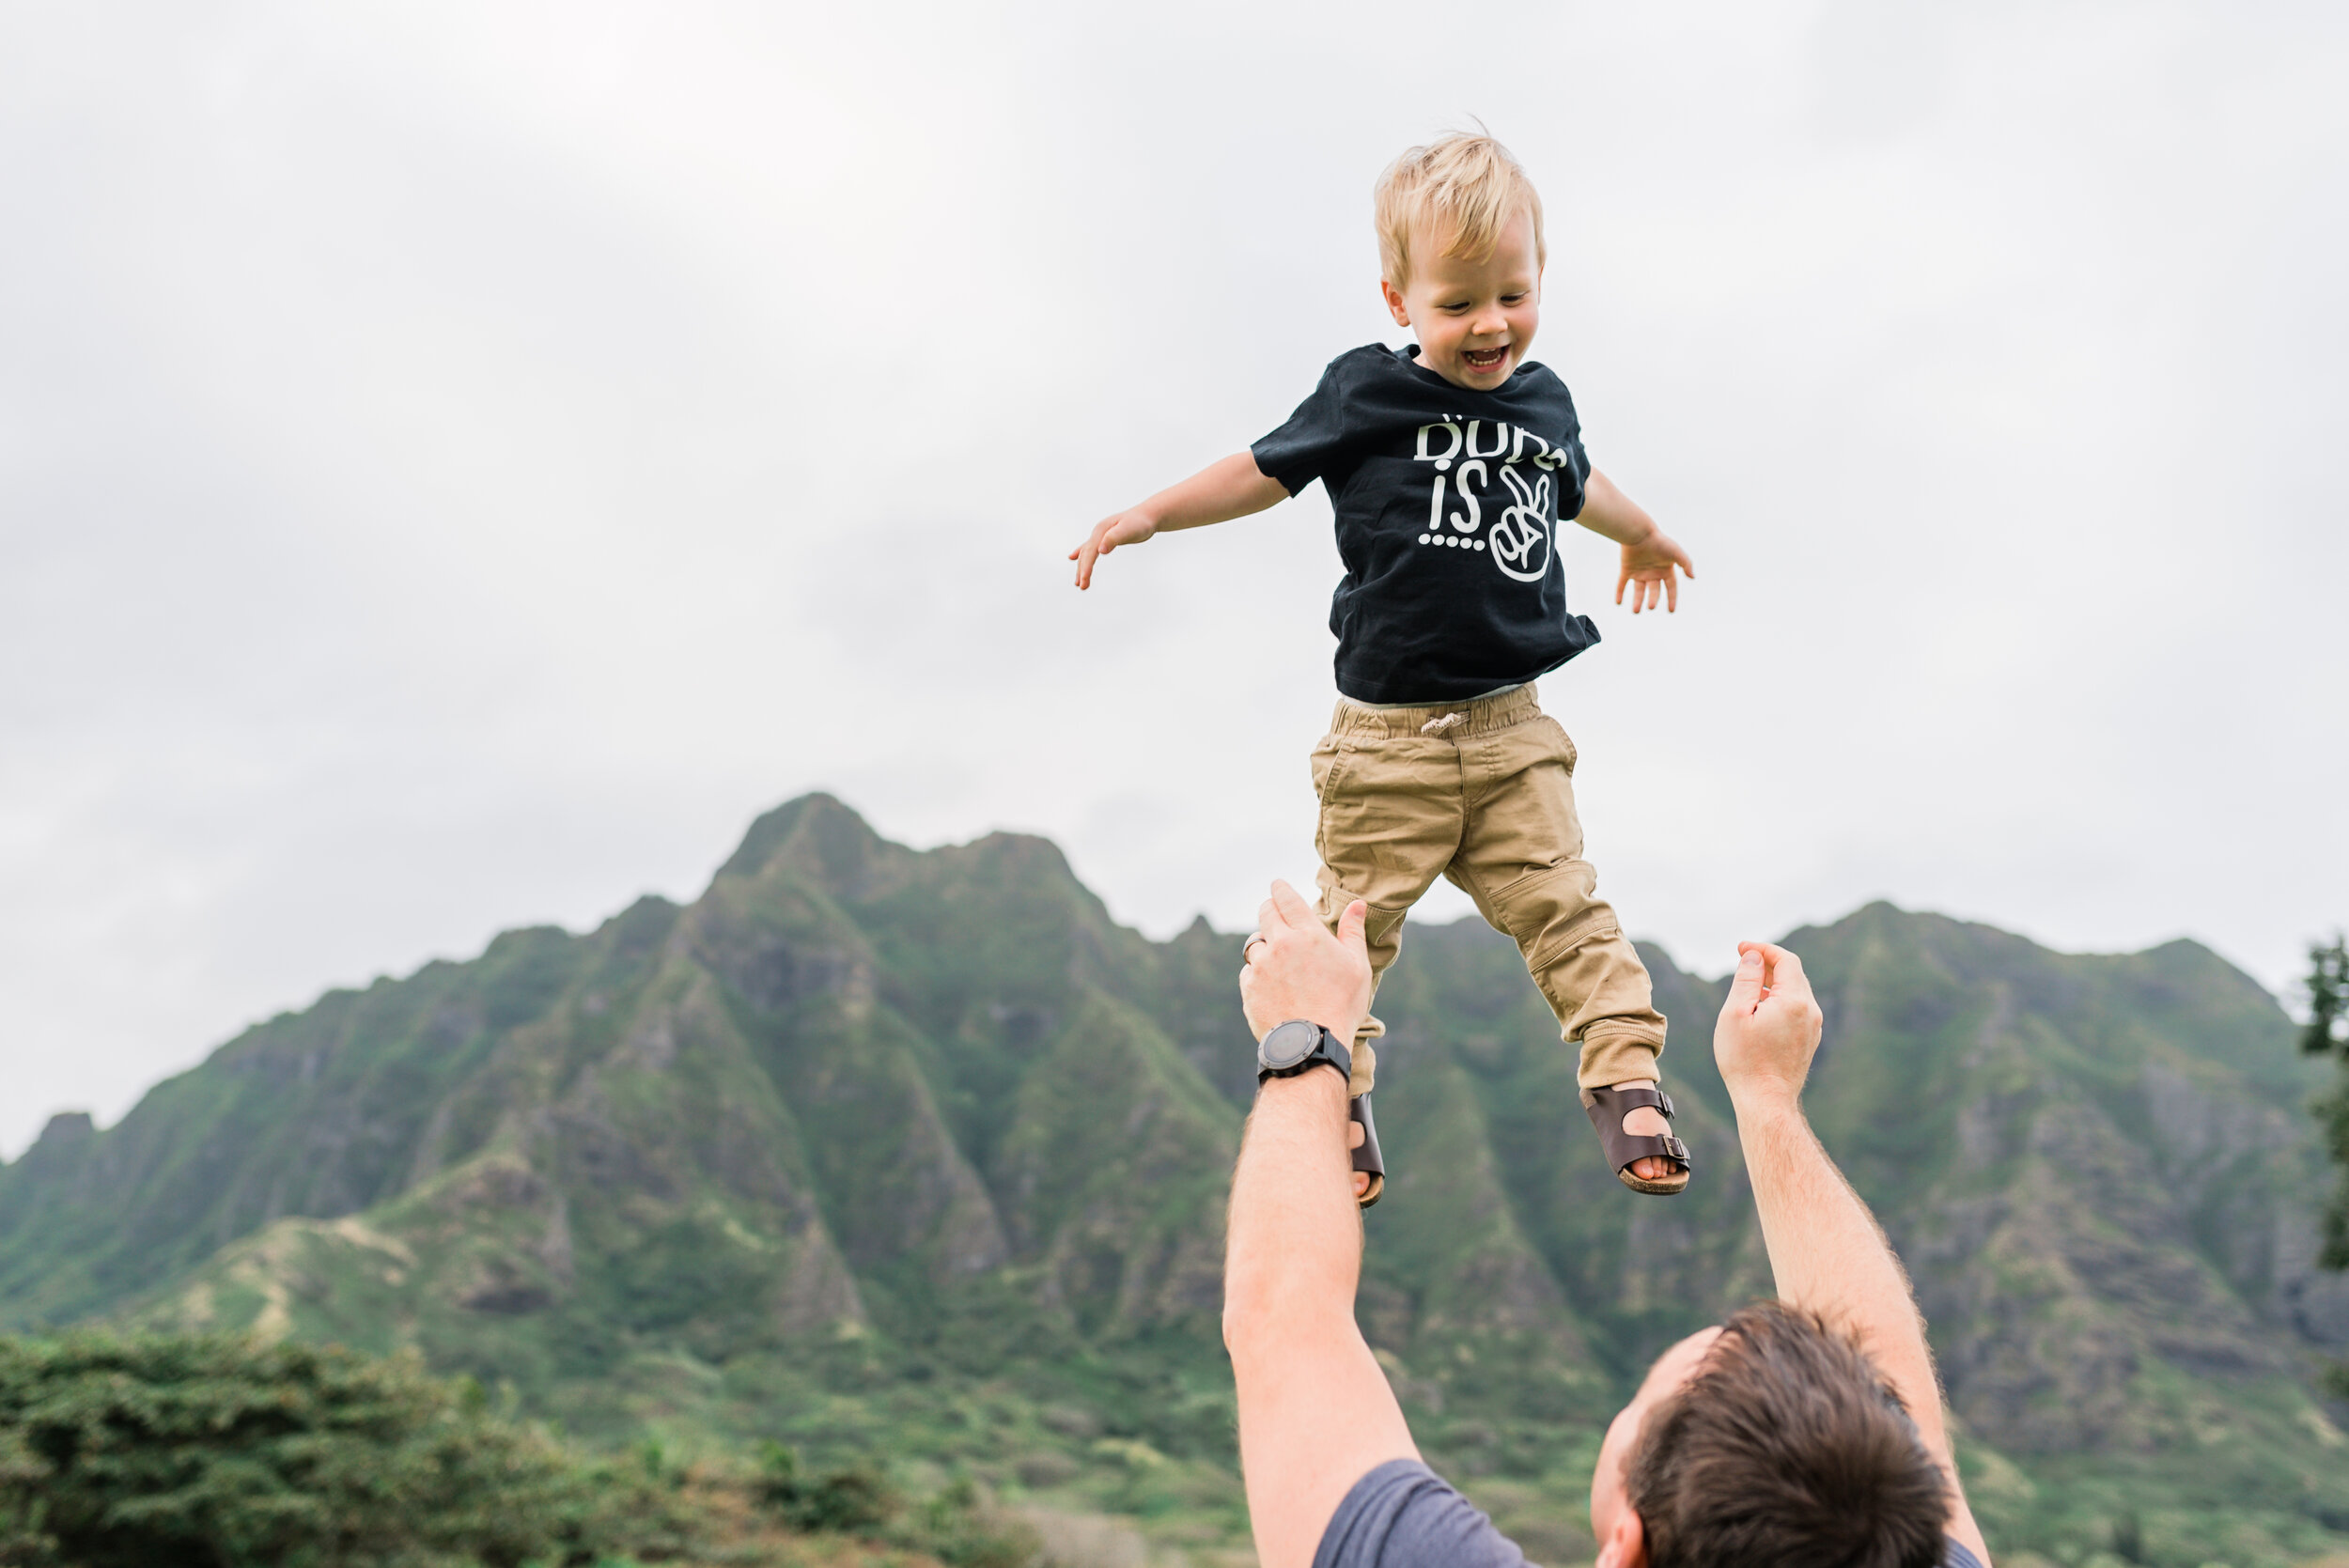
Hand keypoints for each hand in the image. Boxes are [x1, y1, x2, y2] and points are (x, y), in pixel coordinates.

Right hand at [1069, 507, 1157, 588]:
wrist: (1148, 515)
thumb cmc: (1140, 522)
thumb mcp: (1128, 530)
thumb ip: (1114, 539)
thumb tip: (1100, 551)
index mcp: (1101, 531)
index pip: (1090, 552)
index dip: (1086, 567)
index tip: (1084, 581)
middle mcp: (1098, 532)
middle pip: (1086, 554)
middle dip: (1082, 571)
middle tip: (1082, 587)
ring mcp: (1101, 535)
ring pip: (1086, 553)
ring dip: (1081, 567)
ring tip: (1078, 583)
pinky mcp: (1106, 539)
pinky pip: (1090, 549)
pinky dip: (1081, 555)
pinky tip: (1072, 557)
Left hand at [1239, 881, 1370, 1045]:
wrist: (1311, 1042)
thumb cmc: (1341, 1004)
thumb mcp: (1357, 966)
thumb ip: (1353, 931)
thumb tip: (1357, 903)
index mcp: (1308, 934)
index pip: (1287, 898)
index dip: (1280, 888)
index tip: (1277, 885)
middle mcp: (1280, 944)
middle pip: (1265, 913)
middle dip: (1270, 908)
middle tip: (1274, 911)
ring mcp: (1261, 966)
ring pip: (1254, 943)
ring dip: (1264, 944)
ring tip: (1276, 956)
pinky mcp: (1248, 987)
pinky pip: (1248, 970)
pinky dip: (1257, 972)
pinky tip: (1270, 983)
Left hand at [1615, 530, 1693, 613]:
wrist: (1639, 532)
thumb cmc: (1659, 541)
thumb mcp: (1676, 552)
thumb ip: (1686, 563)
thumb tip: (1692, 577)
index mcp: (1665, 569)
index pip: (1670, 588)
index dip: (1672, 599)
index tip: (1671, 611)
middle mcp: (1653, 572)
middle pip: (1654, 591)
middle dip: (1652, 600)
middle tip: (1650, 607)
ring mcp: (1639, 571)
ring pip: (1638, 590)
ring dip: (1637, 601)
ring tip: (1636, 611)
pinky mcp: (1627, 569)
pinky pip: (1622, 583)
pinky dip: (1619, 592)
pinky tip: (1618, 603)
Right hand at [1712, 942, 1823, 1112]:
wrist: (1766, 1101)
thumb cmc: (1745, 1060)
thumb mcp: (1736, 1013)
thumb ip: (1746, 979)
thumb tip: (1754, 956)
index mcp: (1795, 1000)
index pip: (1785, 960)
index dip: (1763, 949)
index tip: (1740, 948)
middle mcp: (1811, 1011)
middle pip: (1793, 974)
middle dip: (1767, 964)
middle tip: (1742, 962)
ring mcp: (1813, 1028)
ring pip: (1795, 992)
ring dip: (1773, 983)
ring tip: (1747, 988)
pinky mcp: (1810, 1041)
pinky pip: (1797, 1009)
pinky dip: (1779, 1001)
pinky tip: (1759, 1011)